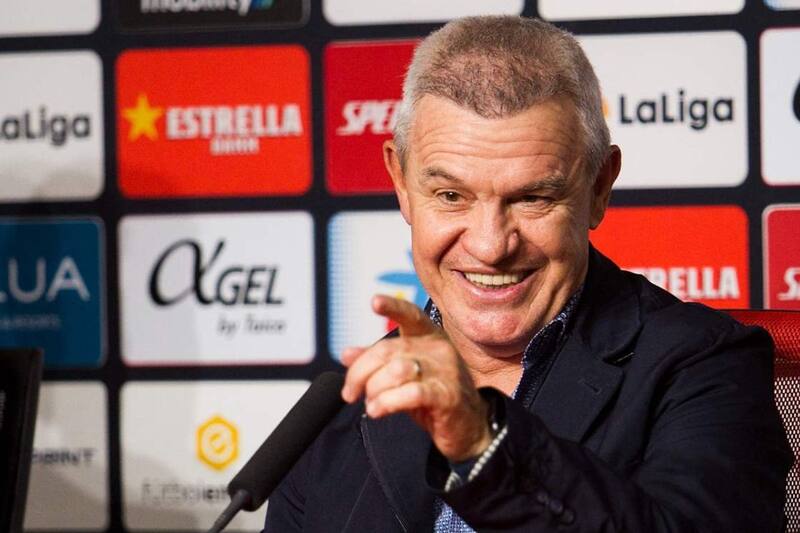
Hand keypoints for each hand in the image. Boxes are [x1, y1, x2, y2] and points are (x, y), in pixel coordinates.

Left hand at [341, 295, 491, 461]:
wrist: (469, 427)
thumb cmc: (434, 395)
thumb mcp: (404, 374)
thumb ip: (377, 362)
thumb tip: (346, 354)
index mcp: (429, 337)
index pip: (411, 315)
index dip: (393, 307)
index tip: (374, 302)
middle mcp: (439, 349)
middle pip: (387, 351)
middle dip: (360, 373)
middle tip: (349, 393)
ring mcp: (446, 371)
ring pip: (396, 370)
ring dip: (374, 389)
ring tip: (371, 405)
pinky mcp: (448, 396)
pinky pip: (411, 393)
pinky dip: (387, 402)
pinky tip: (378, 410)